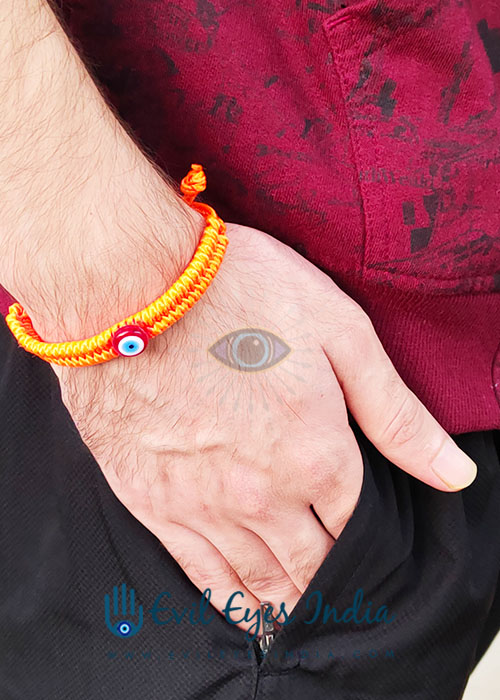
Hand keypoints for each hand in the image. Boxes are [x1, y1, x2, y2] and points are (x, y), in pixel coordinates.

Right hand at [51, 221, 476, 635]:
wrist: (128, 287)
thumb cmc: (237, 293)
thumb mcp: (339, 333)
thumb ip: (396, 414)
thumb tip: (454, 473)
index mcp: (317, 453)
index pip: (357, 524)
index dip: (368, 538)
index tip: (365, 544)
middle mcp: (263, 494)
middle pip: (311, 562)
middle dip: (330, 580)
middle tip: (336, 592)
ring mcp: (203, 504)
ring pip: (257, 578)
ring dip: (284, 601)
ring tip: (296, 615)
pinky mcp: (152, 502)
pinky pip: (199, 572)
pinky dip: (228, 598)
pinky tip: (241, 609)